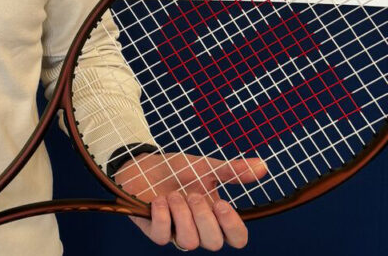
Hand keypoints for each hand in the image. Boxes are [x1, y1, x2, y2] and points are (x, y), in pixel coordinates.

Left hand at [115, 153, 266, 249]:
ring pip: (189, 242)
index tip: (222, 204)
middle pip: (214, 243)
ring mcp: (176, 231)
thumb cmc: (178, 170)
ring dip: (182, 216)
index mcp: (216, 217)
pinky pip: (162, 237)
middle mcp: (198, 229)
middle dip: (203, 218)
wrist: (144, 164)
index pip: (237, 239)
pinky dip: (162, 217)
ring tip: (173, 195)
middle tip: (192, 195)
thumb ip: (231, 170)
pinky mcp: (154, 230)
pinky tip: (159, 201)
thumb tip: (263, 166)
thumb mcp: (205, 167)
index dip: (233, 227)